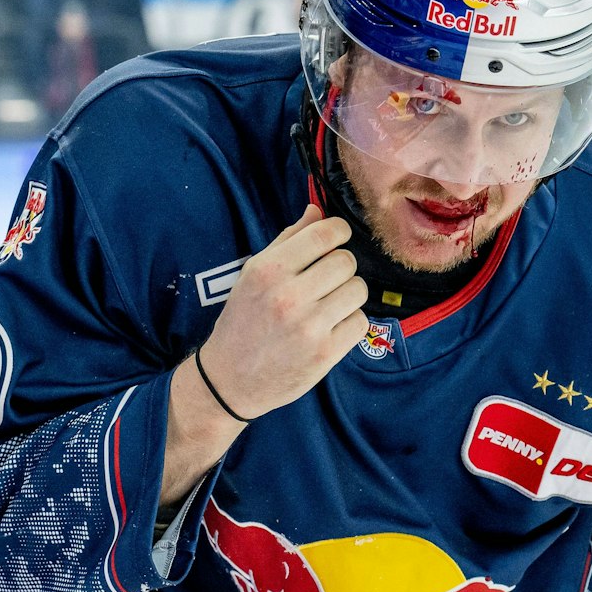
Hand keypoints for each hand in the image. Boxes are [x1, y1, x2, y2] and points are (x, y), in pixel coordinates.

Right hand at [193, 206, 368, 420]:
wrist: (230, 379)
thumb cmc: (242, 322)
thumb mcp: (253, 275)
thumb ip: (287, 241)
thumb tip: (317, 211)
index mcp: (268, 270)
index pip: (325, 233)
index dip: (339, 232)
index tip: (336, 240)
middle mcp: (289, 296)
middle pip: (346, 261)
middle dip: (341, 268)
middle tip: (326, 281)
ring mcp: (309, 326)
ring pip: (359, 290)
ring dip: (348, 295)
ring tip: (328, 305)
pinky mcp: (325, 353)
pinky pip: (361, 322)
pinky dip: (350, 323)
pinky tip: (330, 328)